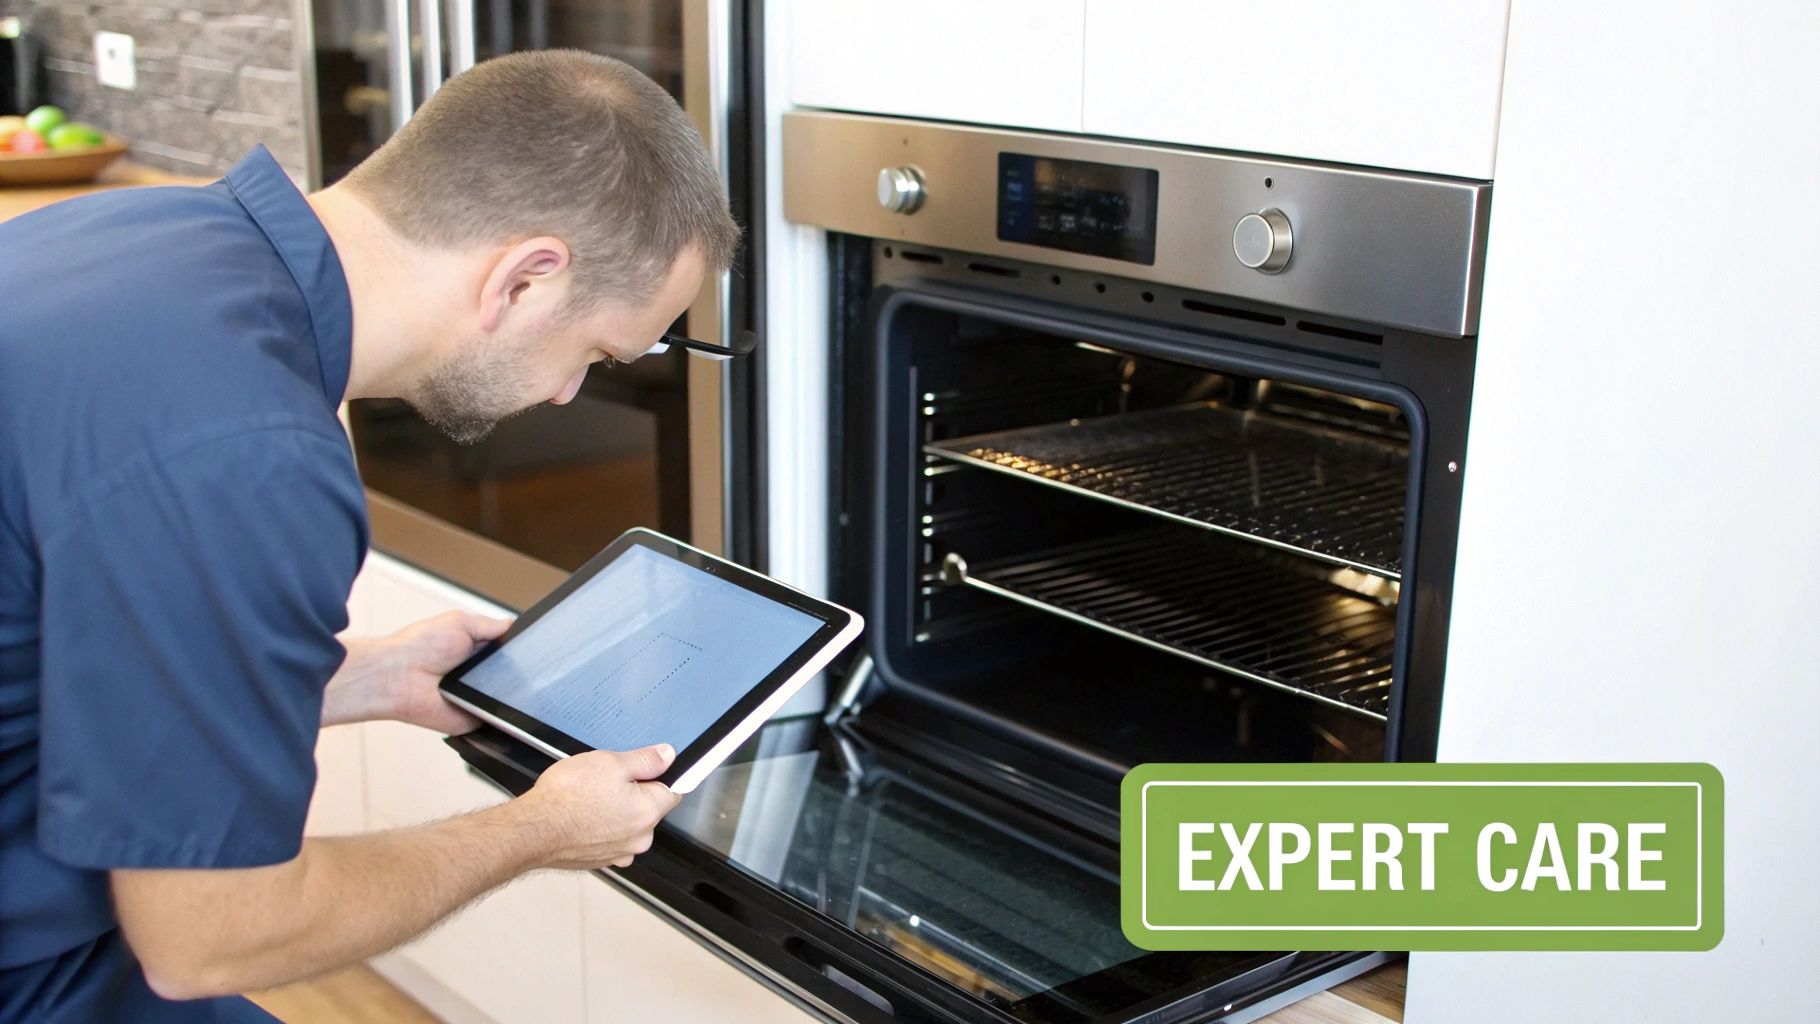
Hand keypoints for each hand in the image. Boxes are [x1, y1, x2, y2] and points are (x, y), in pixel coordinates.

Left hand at [324, 611, 512, 731]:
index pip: (509, 652)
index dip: (520, 651)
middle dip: (518, 671)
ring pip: (509, 698)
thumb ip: (491, 625)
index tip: (534, 649)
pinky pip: (497, 719)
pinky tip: (493, 702)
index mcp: (476, 650)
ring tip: (498, 682)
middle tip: (517, 667)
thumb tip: (514, 626)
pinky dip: (500, 714)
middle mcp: (478, 675)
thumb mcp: (460, 622)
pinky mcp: (474, 720)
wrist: (397, 677)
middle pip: (513, 675)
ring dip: (508, 692)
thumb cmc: (419, 646)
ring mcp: (477, 698)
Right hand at [518, 744, 682, 869]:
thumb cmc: (566, 797)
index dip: (657, 777)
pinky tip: (580, 816)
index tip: (644, 771)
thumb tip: (666, 756)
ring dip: (614, 812)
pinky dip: (598, 828)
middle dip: (632, 794)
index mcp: (648, 812)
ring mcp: (618, 853)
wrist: (532, 830)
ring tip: (587, 799)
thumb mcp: (610, 763)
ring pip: (627, 825)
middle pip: (648, 809)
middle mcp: (639, 839)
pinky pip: (608, 838)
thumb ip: (645, 760)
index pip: (673, 792)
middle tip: (605, 782)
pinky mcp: (599, 861)